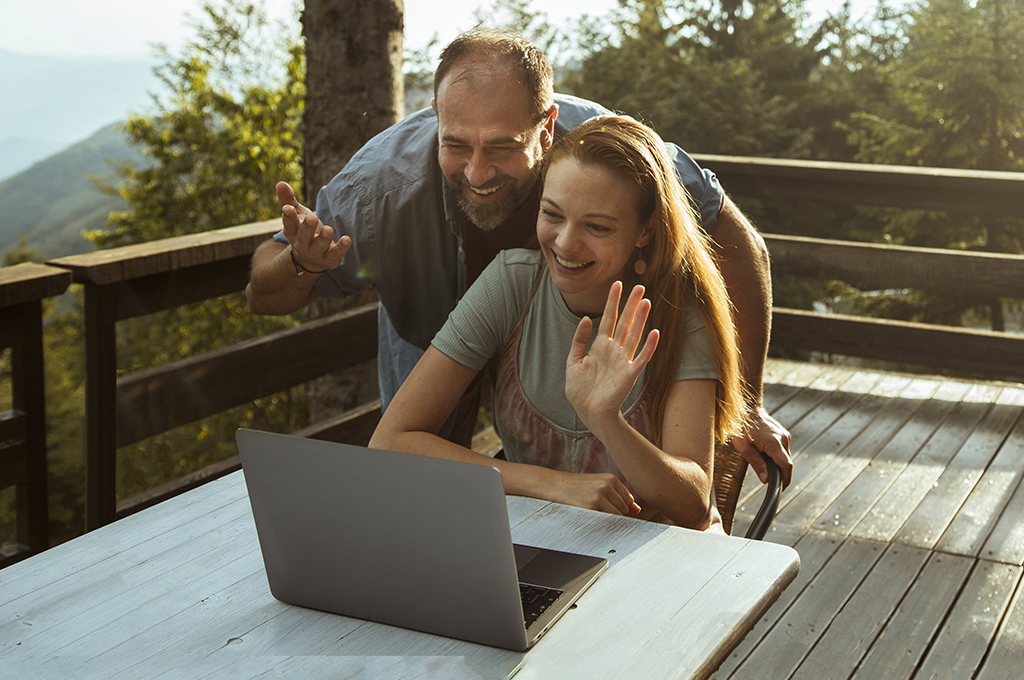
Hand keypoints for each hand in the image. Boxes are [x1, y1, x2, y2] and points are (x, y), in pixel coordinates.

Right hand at [276, 181, 349, 272]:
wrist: (310, 261)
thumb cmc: (303, 231)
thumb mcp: (297, 216)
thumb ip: (288, 200)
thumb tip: (280, 183)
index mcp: (293, 231)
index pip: (289, 224)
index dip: (289, 216)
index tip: (288, 208)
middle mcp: (302, 244)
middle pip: (303, 236)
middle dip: (307, 227)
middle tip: (312, 218)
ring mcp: (316, 253)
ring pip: (319, 246)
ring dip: (324, 238)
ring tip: (329, 230)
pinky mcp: (329, 259)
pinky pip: (335, 254)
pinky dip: (341, 248)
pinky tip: (347, 239)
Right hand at [548, 470, 641, 515]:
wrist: (553, 485)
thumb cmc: (576, 487)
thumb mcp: (598, 486)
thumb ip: (618, 496)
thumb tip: (638, 511)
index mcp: (611, 478)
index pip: (629, 501)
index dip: (618, 508)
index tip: (605, 506)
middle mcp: (607, 485)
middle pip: (624, 510)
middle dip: (613, 514)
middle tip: (595, 509)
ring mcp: (599, 496)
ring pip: (617, 517)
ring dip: (606, 519)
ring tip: (591, 511)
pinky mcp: (590, 506)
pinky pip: (605, 521)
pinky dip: (599, 522)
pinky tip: (588, 514)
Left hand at [565, 282, 658, 432]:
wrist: (587, 412)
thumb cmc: (580, 390)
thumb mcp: (573, 361)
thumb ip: (579, 340)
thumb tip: (586, 318)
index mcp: (600, 345)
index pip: (608, 318)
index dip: (613, 301)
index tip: (617, 284)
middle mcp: (614, 350)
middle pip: (624, 322)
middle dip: (631, 305)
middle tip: (640, 286)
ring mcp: (623, 361)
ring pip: (633, 335)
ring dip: (640, 319)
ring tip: (646, 302)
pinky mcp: (629, 375)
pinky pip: (641, 358)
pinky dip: (648, 346)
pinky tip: (654, 333)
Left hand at [732, 406, 791, 487]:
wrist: (747, 409)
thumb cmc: (742, 428)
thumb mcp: (744, 448)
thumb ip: (756, 464)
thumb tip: (766, 480)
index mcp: (774, 443)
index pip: (786, 466)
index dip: (785, 480)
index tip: (780, 489)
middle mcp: (783, 439)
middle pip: (787, 463)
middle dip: (780, 474)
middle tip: (770, 480)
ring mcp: (785, 436)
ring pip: (785, 457)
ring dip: (778, 464)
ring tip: (764, 463)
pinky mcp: (784, 434)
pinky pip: (783, 450)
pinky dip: (777, 456)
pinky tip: (766, 454)